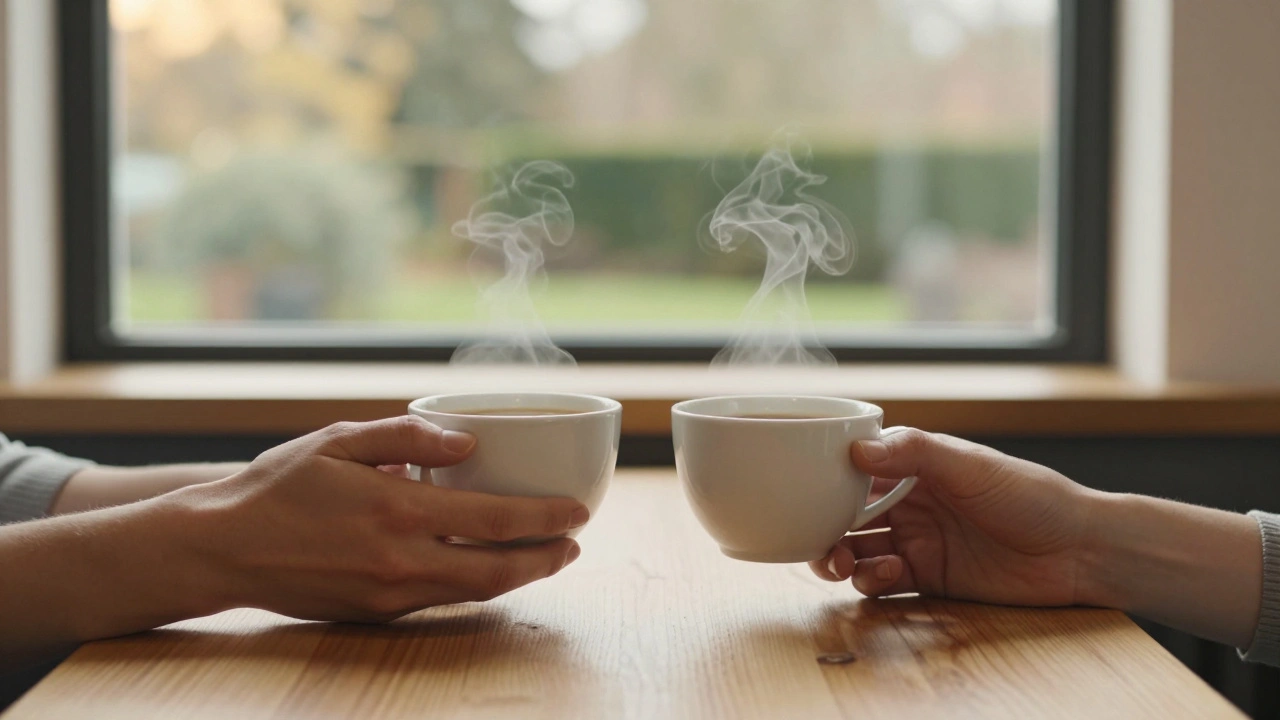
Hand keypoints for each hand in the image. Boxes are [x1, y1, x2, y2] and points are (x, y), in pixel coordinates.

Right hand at [168, 416, 588, 622]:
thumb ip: (407, 437)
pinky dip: (476, 584)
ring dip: (519, 576)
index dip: (546, 518)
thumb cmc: (279, 486)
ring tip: (547, 557)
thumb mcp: (338, 441)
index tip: (580, 510)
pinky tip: (489, 567)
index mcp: (397, 510)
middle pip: (498, 570)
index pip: (495, 519)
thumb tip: (470, 444)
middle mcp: (400, 560)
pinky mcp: (376, 613)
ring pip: (474, 591)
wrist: (221, 549)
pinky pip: (441, 599)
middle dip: (547, 559)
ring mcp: (389, 594)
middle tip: (575, 544)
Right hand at [809, 428, 1098, 605]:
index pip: (855, 469)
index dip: (825, 480)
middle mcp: (909, 503)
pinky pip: (883, 583)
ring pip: (857, 551)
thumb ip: (912, 452)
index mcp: (914, 467)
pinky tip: (886, 574)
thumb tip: (854, 448)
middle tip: (817, 540)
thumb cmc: (1031, 494)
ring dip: (839, 557)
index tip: (802, 489)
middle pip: (846, 515)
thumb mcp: (969, 464)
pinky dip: (872, 581)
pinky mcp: (929, 579)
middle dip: (823, 527)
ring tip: (842, 562)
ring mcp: (917, 542)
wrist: (1079, 550)